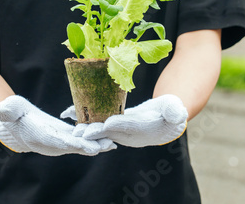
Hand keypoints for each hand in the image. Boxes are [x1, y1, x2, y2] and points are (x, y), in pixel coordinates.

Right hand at [0, 95, 115, 155]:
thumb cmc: (13, 114)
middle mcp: (54, 143)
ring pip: (81, 144)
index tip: (87, 146)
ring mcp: (62, 141)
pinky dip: (95, 139)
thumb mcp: (10, 109)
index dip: (73, 144)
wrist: (18, 123)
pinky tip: (109, 138)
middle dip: (91, 146)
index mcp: (42, 136)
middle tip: (107, 146)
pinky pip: (83, 139)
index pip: (58, 142)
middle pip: (75, 146)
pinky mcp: (67, 136)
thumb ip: (7, 111)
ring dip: (97, 144)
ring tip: (113, 143)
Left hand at [62, 95, 187, 147]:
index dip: (117, 125)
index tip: (105, 124)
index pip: (128, 128)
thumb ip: (174, 111)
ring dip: (84, 124)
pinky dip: (85, 116)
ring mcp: (121, 130)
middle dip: (93, 132)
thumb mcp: (175, 110)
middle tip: (78, 131)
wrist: (167, 117)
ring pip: (99, 128)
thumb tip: (176, 114)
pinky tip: (71, 109)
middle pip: (108, 132)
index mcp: (143, 130)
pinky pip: (97, 121)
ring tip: (68, 116)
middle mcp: (129, 134)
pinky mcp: (114, 123)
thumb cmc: (173, 112)